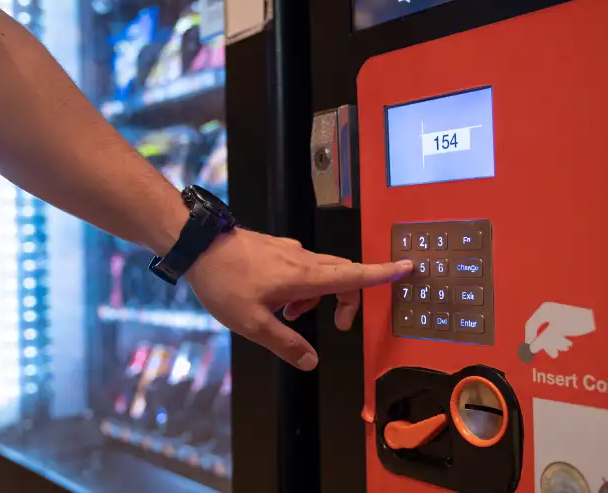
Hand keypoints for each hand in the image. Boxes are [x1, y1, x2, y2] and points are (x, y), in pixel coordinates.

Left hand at [186, 228, 412, 370]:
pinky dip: (303, 287)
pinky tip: (277, 301)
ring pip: (322, 272)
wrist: (199, 246)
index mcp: (303, 277)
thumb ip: (285, 344)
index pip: (353, 275)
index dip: (383, 274)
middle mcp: (302, 260)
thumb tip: (311, 362)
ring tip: (290, 317)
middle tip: (340, 324)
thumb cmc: (225, 283)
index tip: (408, 268)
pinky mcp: (277, 249)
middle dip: (349, 299)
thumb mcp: (252, 324)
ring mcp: (290, 251)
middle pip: (344, 274)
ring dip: (319, 296)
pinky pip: (303, 267)